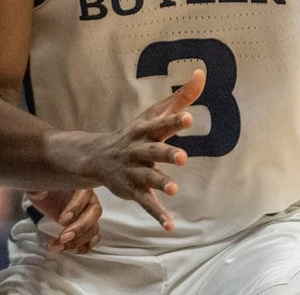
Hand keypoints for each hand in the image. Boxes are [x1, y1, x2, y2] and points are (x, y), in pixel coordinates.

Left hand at [27, 188, 101, 253]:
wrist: (44, 196)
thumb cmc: (44, 189)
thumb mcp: (36, 187)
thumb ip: (37, 189)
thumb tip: (40, 193)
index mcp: (79, 185)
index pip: (85, 194)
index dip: (76, 207)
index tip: (61, 220)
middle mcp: (88, 199)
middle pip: (95, 212)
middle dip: (80, 228)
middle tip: (63, 237)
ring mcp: (89, 215)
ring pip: (94, 229)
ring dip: (78, 241)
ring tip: (59, 245)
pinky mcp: (86, 228)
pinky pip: (92, 240)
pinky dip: (80, 247)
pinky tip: (64, 248)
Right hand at [87, 68, 205, 231]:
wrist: (97, 156)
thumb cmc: (136, 133)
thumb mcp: (154, 114)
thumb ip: (181, 97)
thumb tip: (202, 74)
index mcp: (146, 131)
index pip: (161, 124)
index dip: (174, 121)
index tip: (189, 117)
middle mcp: (138, 150)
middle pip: (154, 151)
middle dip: (167, 154)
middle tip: (183, 157)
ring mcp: (134, 171)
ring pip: (148, 178)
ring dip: (160, 183)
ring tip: (174, 189)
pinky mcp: (132, 190)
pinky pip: (145, 203)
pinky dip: (157, 214)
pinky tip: (170, 225)